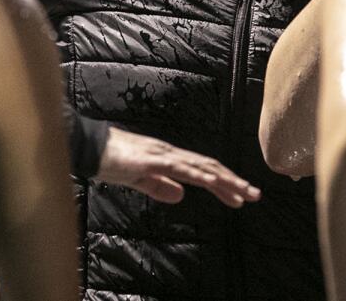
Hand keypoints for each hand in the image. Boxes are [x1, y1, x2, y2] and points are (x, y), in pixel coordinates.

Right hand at [94, 127, 260, 207]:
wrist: (90, 148)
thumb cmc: (112, 161)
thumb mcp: (138, 180)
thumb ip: (158, 186)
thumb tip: (181, 196)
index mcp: (170, 159)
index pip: (203, 170)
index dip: (224, 182)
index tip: (242, 196)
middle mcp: (172, 154)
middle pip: (210, 167)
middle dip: (234, 181)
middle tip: (256, 194)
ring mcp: (163, 155)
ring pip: (202, 167)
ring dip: (225, 180)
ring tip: (244, 192)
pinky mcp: (152, 161)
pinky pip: (180, 169)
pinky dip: (200, 176)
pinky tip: (214, 182)